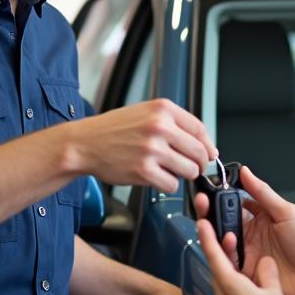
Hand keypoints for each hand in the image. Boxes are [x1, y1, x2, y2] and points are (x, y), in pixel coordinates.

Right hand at [69, 99, 215, 193]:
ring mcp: (152, 149)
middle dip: (198, 164)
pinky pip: (172, 185)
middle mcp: (160, 127)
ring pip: (189, 170)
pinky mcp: (144, 171)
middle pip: (198, 152)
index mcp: (162, 109)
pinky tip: (155, 177)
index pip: (199, 129)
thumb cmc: (113, 129)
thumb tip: (205, 145)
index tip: (210, 154)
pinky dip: (167, 184)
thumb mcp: (144, 113)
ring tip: (167, 170)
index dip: (208, 145)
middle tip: (191, 167)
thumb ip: (174, 124)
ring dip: (182, 175)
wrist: (84, 143)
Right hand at [195, 166, 294, 294]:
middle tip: (203, 204)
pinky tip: (226, 243)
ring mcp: (247, 253)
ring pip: (221, 241)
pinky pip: (227, 261)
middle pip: (224, 223)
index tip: (212, 191)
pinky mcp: (245, 272)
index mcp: (261, 219)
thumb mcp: (287, 213)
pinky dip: (223, 252)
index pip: (235, 205)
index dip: (222, 198)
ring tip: (212, 224)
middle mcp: (251, 235)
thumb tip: (245, 172)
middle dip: (211, 213)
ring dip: (215, 231)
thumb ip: (263, 193)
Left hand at [197, 219, 294, 294]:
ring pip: (223, 277)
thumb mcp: (272, 290)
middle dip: (219, 247)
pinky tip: (245, 273)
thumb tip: (264, 263)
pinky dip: (234, 276)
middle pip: (217, 265)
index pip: (214, 255)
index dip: (207, 236)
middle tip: (224, 230)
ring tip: (236, 248)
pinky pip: (230, 289)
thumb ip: (266, 272)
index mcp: (229, 285)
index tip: (201, 222)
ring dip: (228, 262)